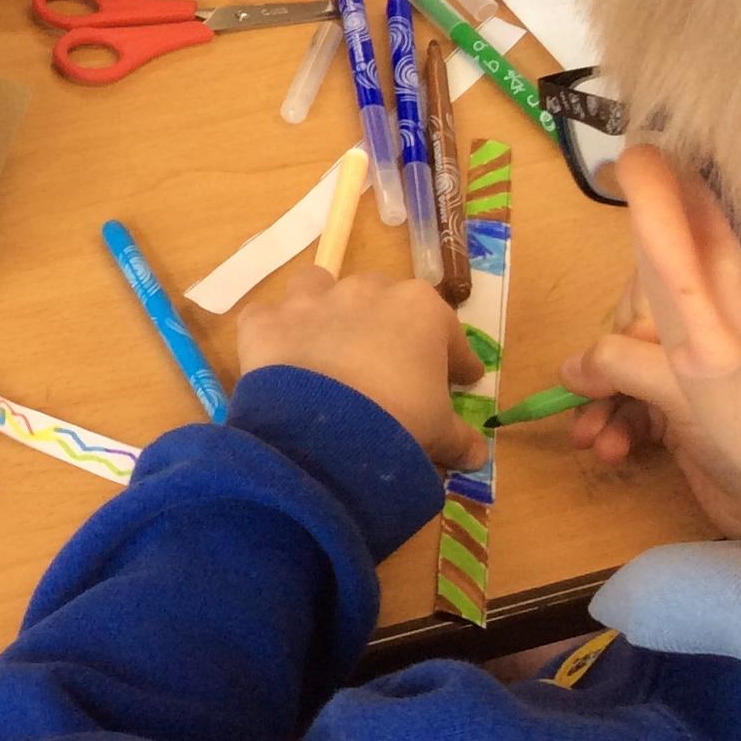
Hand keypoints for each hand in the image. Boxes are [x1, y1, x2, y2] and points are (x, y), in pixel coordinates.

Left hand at [239, 266, 486, 468]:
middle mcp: (365, 291)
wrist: (325, 430)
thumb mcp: (442, 434)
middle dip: (387, 326)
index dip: (455, 359)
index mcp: (421, 309)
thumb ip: (460, 438)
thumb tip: (475, 453)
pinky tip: (279, 358)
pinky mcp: (266, 321)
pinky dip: (274, 335)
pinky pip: (268, 320)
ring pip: (317, 287)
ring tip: (327, 341)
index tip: (459, 378)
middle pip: (382, 299)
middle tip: (389, 364)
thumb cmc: (400, 421)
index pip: (448, 333)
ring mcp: (310, 300)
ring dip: (323, 308)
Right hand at [562, 148, 740, 538]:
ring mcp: (692, 362)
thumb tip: (576, 368)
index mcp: (712, 292)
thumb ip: (622, 360)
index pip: (684, 217)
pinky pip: (630, 401)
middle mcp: (703, 316)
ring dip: (599, 397)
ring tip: (592, 434)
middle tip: (594, 379)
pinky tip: (608, 448)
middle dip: (605, 340)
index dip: (656, 185)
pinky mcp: (683, 406)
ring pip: (624, 356)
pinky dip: (611, 424)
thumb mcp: (687, 380)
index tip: (628, 161)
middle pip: (634, 299)